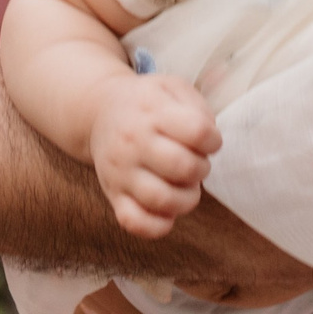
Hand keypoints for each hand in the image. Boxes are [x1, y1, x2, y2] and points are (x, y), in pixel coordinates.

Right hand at [90, 74, 220, 237]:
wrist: (99, 112)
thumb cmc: (146, 103)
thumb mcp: (172, 88)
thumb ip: (197, 107)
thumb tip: (209, 140)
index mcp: (152, 112)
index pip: (197, 131)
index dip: (213, 140)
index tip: (209, 141)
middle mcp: (134, 143)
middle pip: (183, 167)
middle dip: (202, 168)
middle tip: (197, 163)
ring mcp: (121, 172)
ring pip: (163, 200)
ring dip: (187, 198)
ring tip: (186, 186)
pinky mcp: (114, 195)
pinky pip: (136, 223)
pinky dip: (159, 225)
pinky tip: (168, 211)